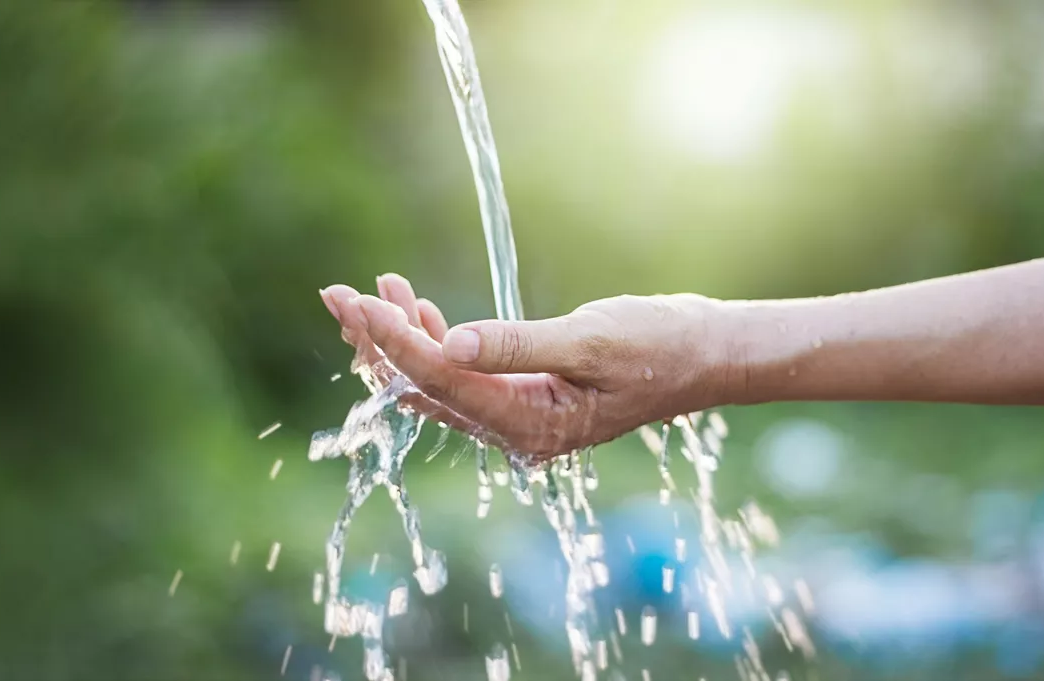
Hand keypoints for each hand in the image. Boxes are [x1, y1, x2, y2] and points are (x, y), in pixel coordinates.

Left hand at [321, 274, 729, 458]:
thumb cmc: (662, 345)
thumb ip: (518, 345)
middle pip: (423, 390)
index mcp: (531, 425)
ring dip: (400, 337)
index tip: (356, 301)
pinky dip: (432, 338)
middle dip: (377, 342)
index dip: (393, 341)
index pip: (441, 382)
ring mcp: (515, 415)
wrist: (706, 354)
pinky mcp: (520, 395)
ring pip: (434, 382)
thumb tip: (447, 343)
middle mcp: (514, 429)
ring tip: (370, 289)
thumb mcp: (593, 340)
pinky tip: (414, 304)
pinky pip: (459, 374)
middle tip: (336, 294)